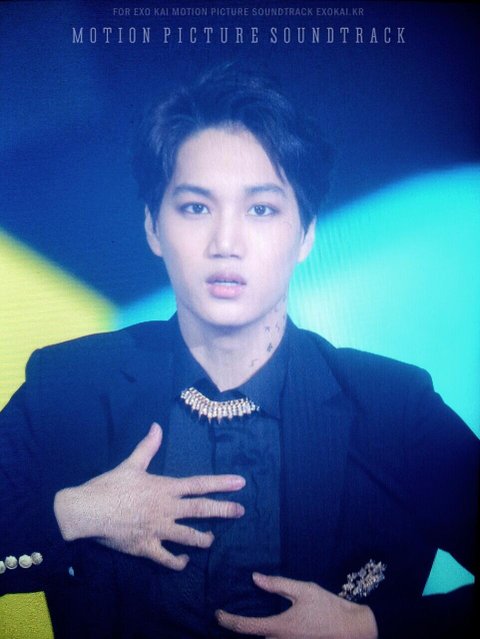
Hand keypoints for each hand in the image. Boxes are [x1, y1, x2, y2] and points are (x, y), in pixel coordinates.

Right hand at [54, 422, 245, 569]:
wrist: (87, 511)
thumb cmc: (109, 486)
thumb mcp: (131, 464)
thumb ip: (148, 446)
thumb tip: (156, 426)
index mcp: (165, 488)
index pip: (199, 484)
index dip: (221, 483)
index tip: (240, 483)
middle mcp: (166, 509)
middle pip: (201, 510)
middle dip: (223, 510)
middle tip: (241, 511)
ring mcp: (158, 530)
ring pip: (189, 537)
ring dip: (204, 539)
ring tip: (213, 539)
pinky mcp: (146, 548)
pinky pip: (167, 559)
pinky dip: (178, 562)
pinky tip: (185, 561)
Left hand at [216, 573, 377, 638]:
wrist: (354, 630)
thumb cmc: (329, 608)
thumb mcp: (303, 590)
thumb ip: (277, 584)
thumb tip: (255, 578)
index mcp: (279, 627)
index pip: (245, 626)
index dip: (228, 620)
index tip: (217, 614)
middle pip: (254, 637)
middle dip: (242, 628)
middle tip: (231, 615)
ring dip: (257, 633)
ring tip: (249, 620)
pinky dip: (270, 634)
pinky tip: (273, 625)